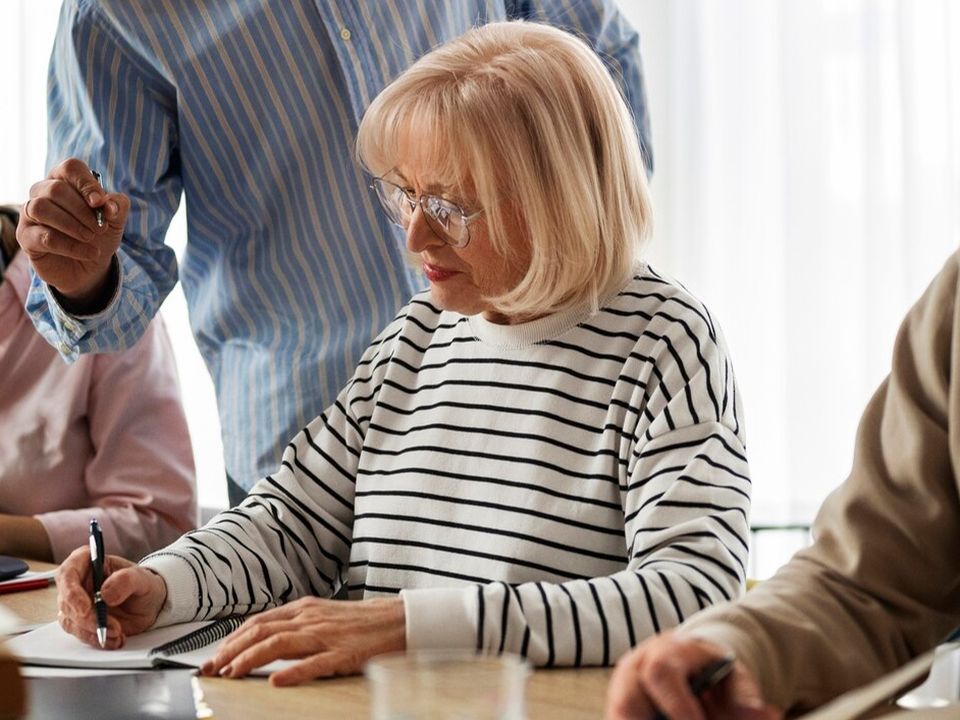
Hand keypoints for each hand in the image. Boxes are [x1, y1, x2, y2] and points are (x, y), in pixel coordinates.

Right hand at [17, 158, 128, 311]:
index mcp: (65, 180)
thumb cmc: (98, 235)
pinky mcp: (26, 236)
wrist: (90, 267)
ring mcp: (30, 213)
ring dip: (71, 225)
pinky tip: (90, 252)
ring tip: (90, 237)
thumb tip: (108, 205)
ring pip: (42, 208)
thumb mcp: (115, 220)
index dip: (86, 183)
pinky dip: (70, 245)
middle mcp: (42, 192)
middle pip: (56, 189)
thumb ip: (117, 207)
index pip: (70, 168)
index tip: (99, 203)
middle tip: (101, 228)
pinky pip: (44, 237)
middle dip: (82, 210)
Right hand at [55, 546, 166, 648]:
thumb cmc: (142, 584)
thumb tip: (105, 594)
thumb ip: (126, 581)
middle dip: (88, 619)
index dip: (71, 592)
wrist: (149, 603)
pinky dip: (96, 639)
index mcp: (87, 562)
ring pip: (71, 621)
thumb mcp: (141, 578)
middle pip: (67, 602)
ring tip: (118, 633)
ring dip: (93, 631)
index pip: (67, 573)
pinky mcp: (81, 622)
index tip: (85, 608)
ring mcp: (77, 603)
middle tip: (111, 626)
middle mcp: (78, 582)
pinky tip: (115, 639)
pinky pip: (80, 634)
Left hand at [199, 596, 405, 685]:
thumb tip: (264, 641)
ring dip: (249, 659)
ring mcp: (325, 636)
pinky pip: (314, 663)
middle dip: (230, 650)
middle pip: (260, 631)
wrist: (397, 620)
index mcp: (304, 609)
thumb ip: (296, 626)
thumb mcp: (323, 616)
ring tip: (230, 673)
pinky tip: (276, 682)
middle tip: (211, 669)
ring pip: (278, 644)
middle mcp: (310, 618)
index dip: (232, 639)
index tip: (214, 656)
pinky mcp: (343, 654)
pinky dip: (293, 672)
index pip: (258, 622)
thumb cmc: (360, 622)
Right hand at [605, 631, 780, 719]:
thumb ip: (747, 698)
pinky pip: (620, 719)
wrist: (691, 665)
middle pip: (627, 700)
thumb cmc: (713, 673)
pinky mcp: (617, 706)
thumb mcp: (734, 679)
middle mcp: (635, 666)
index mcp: (666, 650)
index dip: (677, 706)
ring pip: (619, 714)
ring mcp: (621, 687)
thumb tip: (769, 715)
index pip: (661, 673)